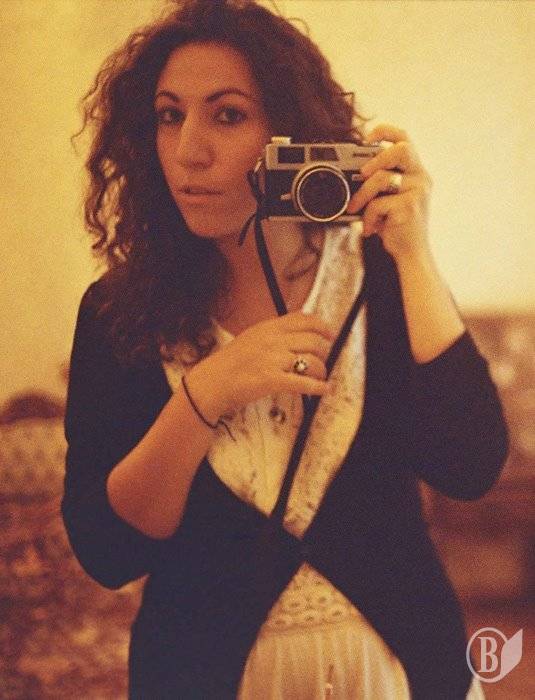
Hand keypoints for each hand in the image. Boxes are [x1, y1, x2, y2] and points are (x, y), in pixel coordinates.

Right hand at [187, 311, 334, 417]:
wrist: (212, 382)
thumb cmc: (230, 363)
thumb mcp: (251, 337)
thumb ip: (274, 331)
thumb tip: (298, 325)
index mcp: (268, 328)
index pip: (304, 319)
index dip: (322, 327)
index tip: (329, 335)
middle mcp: (273, 340)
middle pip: (313, 340)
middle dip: (324, 352)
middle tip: (324, 360)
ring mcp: (272, 360)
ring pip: (312, 361)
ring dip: (322, 371)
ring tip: (321, 377)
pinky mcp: (272, 380)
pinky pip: (304, 382)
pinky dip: (318, 387)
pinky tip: (324, 390)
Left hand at [347, 124, 432, 262]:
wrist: (411, 254)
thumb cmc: (397, 227)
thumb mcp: (390, 200)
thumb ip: (380, 184)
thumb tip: (353, 175)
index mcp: (417, 172)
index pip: (405, 140)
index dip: (386, 131)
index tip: (367, 137)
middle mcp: (421, 178)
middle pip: (401, 149)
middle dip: (376, 158)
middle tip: (361, 174)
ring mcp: (417, 192)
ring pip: (381, 179)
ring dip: (361, 195)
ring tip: (353, 209)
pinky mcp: (409, 208)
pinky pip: (377, 204)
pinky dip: (367, 218)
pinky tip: (370, 229)